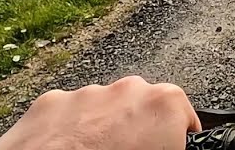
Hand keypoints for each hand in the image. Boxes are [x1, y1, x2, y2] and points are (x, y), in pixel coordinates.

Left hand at [0, 76, 199, 149]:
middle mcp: (128, 90)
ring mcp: (86, 94)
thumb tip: (163, 146)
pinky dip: (68, 131)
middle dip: (137, 131)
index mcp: (165, 106)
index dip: (173, 141)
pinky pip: (68, 113)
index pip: (184, 118)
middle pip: (142, 108)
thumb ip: (166, 147)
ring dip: (102, 131)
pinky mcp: (50, 102)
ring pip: (104, 109)